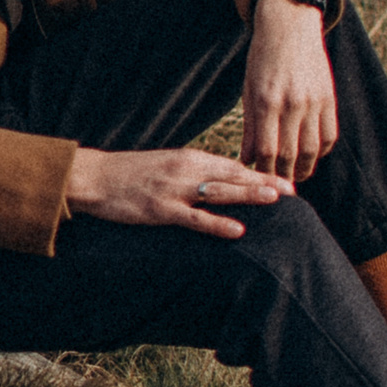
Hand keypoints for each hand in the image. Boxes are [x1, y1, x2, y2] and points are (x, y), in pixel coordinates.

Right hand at [64, 147, 292, 239]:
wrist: (94, 177)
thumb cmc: (128, 173)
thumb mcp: (165, 165)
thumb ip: (192, 171)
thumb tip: (219, 180)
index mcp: (188, 157)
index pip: (231, 164)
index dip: (259, 172)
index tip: (284, 180)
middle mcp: (185, 169)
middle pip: (232, 175)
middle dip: (264, 182)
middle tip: (293, 190)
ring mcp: (174, 190)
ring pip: (219, 192)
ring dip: (248, 195)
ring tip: (275, 199)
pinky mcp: (161, 210)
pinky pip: (195, 218)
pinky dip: (217, 223)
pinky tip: (238, 229)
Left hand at [243, 0, 337, 182]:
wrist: (290, 28)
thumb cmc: (262, 59)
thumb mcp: (248, 90)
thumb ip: (249, 127)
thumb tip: (246, 160)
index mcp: (267, 102)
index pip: (266, 150)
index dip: (262, 171)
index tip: (258, 180)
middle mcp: (292, 104)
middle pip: (290, 155)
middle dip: (283, 175)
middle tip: (277, 186)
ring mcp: (314, 102)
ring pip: (313, 150)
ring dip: (305, 169)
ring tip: (296, 176)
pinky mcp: (330, 99)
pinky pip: (329, 135)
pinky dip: (321, 151)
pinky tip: (311, 156)